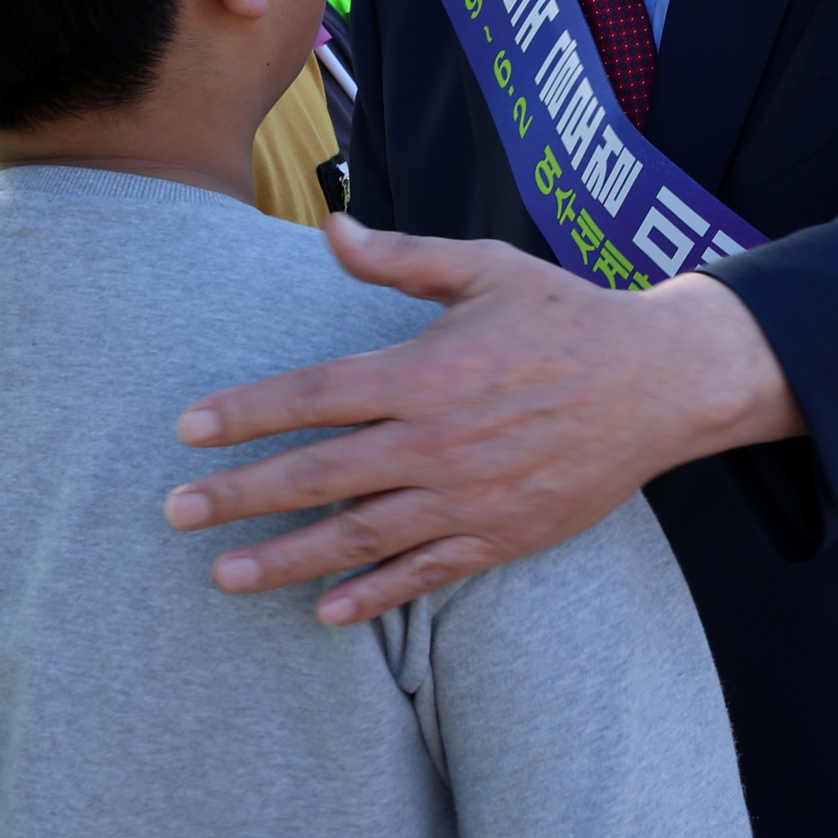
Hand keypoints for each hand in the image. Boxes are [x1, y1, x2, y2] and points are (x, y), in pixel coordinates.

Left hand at [164, 219, 801, 624]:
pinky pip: (425, 574)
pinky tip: (326, 611)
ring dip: (287, 559)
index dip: (245, 414)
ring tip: (224, 577)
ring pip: (361, 536)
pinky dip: (375, 596)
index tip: (187, 431)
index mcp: (426, 370)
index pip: (314, 396)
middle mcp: (438, 440)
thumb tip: (330, 226)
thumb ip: (401, 258)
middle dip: (241, 496)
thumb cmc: (565, 316)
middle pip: (320, 473)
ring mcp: (469, 496)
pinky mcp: (501, 534)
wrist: (660, 382)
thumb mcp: (485, 268)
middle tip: (177, 513)